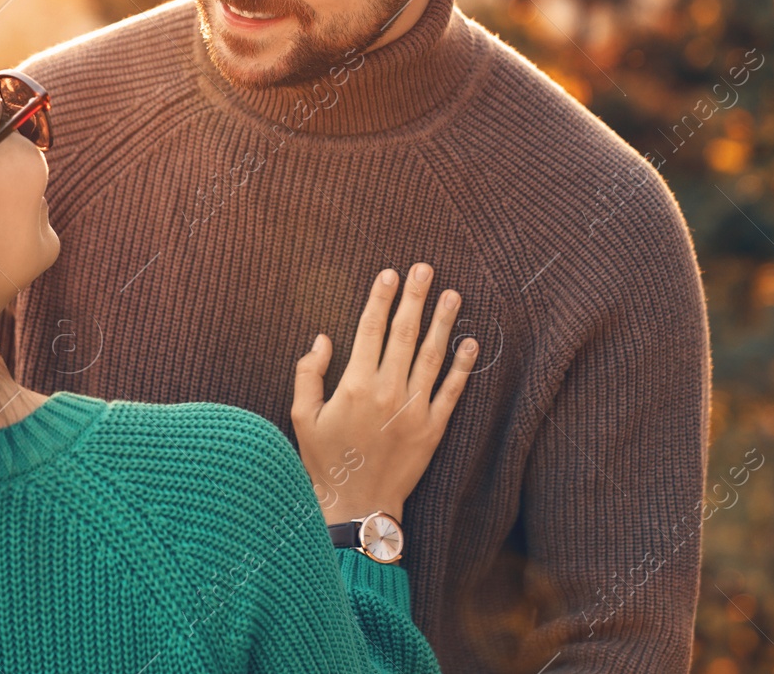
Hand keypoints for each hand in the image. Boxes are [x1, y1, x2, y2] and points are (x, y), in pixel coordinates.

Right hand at [291, 263, 476, 526]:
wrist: (356, 506)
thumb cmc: (325, 460)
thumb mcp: (302, 417)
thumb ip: (308, 375)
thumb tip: (322, 339)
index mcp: (354, 385)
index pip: (370, 330)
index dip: (380, 299)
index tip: (389, 274)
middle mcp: (387, 392)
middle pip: (404, 334)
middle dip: (414, 298)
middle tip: (424, 268)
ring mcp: (413, 410)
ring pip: (432, 356)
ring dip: (443, 323)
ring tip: (452, 294)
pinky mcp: (432, 429)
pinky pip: (451, 392)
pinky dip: (462, 367)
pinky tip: (470, 344)